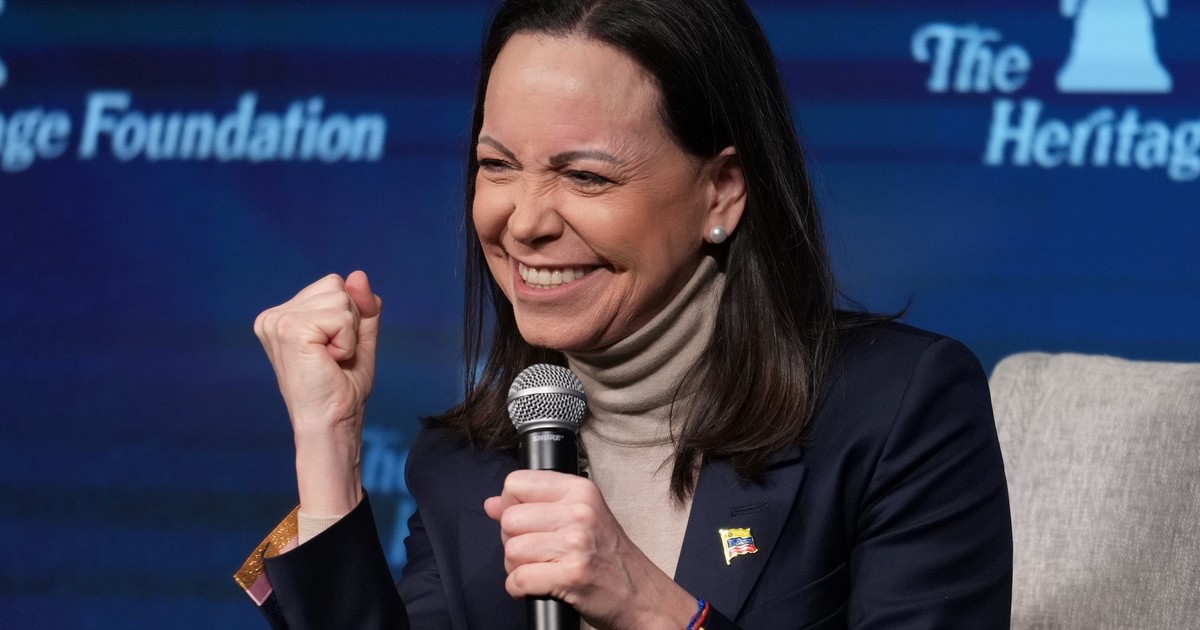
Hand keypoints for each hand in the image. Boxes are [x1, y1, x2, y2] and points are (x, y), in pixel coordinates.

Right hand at [254, 270, 381, 515]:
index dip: (349, 317)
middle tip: (333, 357)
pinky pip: (341, 317)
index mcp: (282, 315)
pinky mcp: (289, 329)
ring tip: (330, 360)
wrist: (332, 423)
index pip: (334, 285)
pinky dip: (347, 342)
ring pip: (341, 298)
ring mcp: (277, 321)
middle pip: (337, 286)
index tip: (333, 351)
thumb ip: (361, 306)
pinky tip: (329, 362)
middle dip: (349, 322)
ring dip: (349, 333)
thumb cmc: (342, 388)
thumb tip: (358, 275)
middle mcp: (274, 316)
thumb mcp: (358, 338)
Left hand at [483, 470, 697, 629]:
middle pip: (509, 519)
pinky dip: (519, 588)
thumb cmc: (610, 557)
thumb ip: (534, 506)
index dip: (510, 505)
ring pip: (511, 551)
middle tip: (535, 552)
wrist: (641, 595)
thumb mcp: (579, 518)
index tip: (525, 522)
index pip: (516, 483)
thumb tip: (491, 504)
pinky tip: (537, 586)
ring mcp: (576, 544)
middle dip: (512, 541)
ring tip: (539, 570)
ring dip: (516, 567)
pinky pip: (519, 579)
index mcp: (580, 491)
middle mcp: (580, 512)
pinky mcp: (572, 576)